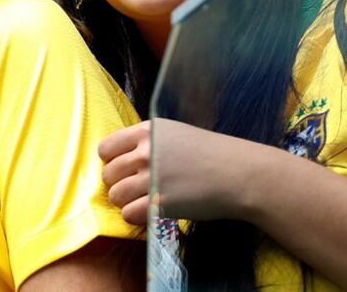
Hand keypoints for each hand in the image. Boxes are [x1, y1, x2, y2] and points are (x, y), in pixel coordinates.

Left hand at [99, 118, 261, 224]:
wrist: (241, 174)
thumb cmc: (211, 154)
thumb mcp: (176, 134)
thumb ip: (147, 142)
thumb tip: (120, 158)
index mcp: (148, 131)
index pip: (106, 148)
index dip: (111, 161)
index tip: (124, 169)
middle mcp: (146, 151)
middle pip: (108, 174)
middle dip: (119, 184)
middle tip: (137, 189)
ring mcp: (152, 177)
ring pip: (115, 195)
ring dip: (126, 202)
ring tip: (143, 201)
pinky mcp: (161, 202)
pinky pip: (128, 214)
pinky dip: (136, 216)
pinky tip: (150, 212)